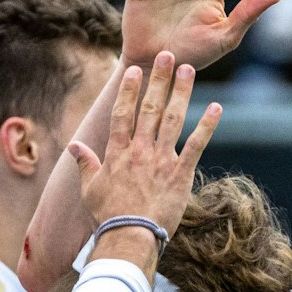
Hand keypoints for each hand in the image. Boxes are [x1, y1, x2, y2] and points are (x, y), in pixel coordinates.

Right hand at [68, 52, 221, 256]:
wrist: (129, 236)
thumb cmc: (108, 215)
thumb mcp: (89, 189)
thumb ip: (85, 164)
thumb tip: (74, 147)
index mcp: (118, 153)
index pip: (123, 113)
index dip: (130, 89)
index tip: (136, 70)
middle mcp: (140, 150)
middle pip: (150, 108)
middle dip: (159, 79)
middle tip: (168, 55)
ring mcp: (162, 160)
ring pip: (173, 119)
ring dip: (182, 92)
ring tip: (188, 70)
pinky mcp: (181, 174)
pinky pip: (196, 145)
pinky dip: (207, 125)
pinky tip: (216, 108)